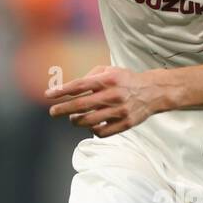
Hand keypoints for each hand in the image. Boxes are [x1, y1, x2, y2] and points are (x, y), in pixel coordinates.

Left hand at [46, 65, 164, 136]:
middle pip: (81, 105)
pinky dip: (92, 130)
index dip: (61, 91)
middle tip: (53, 112)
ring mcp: (119, 111)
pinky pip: (102, 132)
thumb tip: (70, 89)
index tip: (48, 95)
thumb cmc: (126, 80)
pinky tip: (90, 126)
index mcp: (108, 80)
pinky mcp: (125, 124)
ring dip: (76, 121)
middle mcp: (113, 95)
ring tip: (72, 119)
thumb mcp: (109, 71)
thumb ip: (90, 77)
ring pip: (89, 121)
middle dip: (63, 109)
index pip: (79, 86)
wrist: (153, 92)